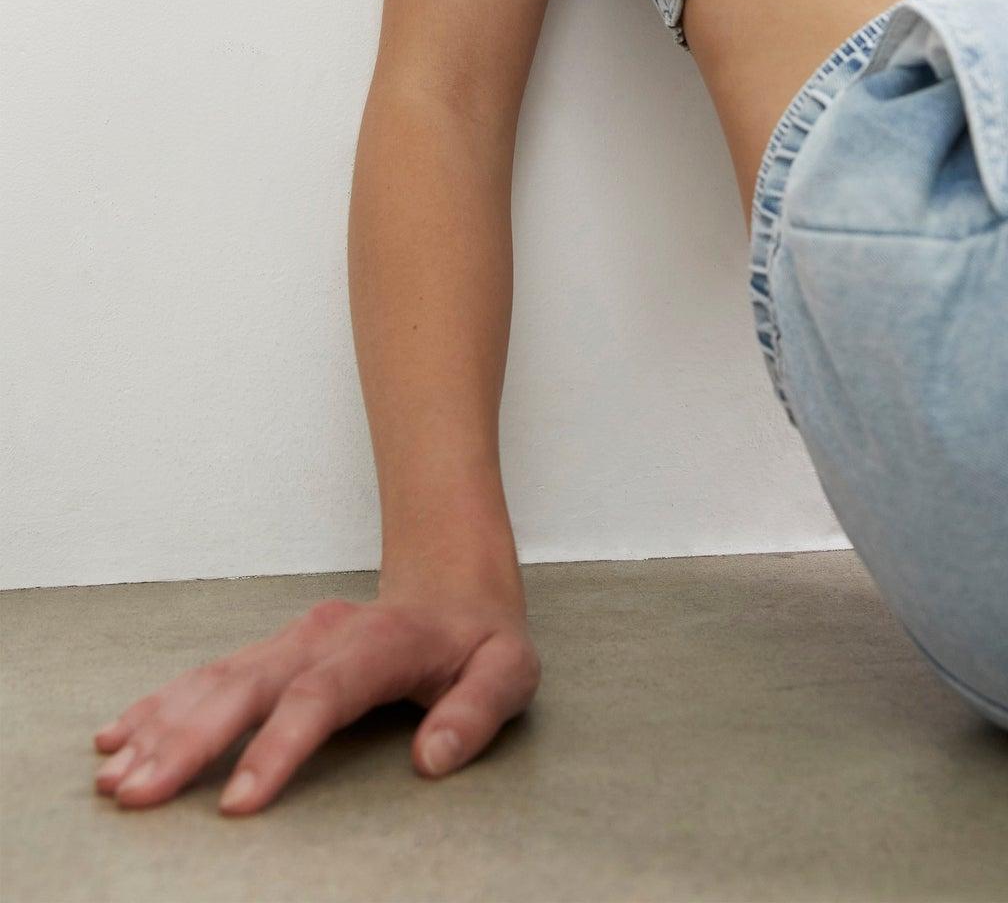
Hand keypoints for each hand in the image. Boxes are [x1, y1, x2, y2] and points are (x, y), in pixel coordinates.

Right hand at [91, 589, 541, 814]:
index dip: (278, 748)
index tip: (238, 805)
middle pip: (249, 686)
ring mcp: (293, 638)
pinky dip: (161, 703)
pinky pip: (209, 674)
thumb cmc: (481, 643)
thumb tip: (432, 758)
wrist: (455, 585)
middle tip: (137, 794)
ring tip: (115, 776)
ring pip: (217, 678)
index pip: (322, 696)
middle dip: (189, 742)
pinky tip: (119, 734)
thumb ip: (477, 711)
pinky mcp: (272, 650)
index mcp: (382, 643)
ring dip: (163, 725)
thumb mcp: (510, 671)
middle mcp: (325, 635)